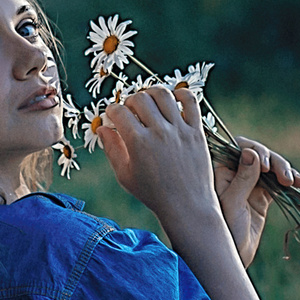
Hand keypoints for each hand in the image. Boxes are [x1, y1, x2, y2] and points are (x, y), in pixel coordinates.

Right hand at [93, 83, 220, 232]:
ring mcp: (180, 130)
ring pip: (163, 94)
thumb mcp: (125, 176)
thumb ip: (112, 149)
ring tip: (148, 101)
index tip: (112, 115)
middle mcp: (159, 132)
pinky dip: (180, 94)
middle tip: (129, 110)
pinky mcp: (197, 131)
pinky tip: (172, 99)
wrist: (187, 206)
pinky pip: (190, 101)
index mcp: (139, 143)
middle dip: (129, 100)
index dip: (111, 110)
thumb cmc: (153, 194)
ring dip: (151, 92)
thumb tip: (102, 129)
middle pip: (139, 98)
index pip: (119, 112)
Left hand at [216, 138, 299, 268]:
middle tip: (286, 178)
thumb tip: (251, 152)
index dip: (255, 150)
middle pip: (259, 155)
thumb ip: (242, 179)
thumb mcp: (233, 204)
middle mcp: (235, 174)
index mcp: (222, 172)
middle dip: (275, 162)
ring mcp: (250, 185)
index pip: (239, 148)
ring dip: (285, 170)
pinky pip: (277, 183)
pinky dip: (290, 181)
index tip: (265, 166)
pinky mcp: (262, 197)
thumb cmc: (225, 232)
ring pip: (271, 167)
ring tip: (295, 182)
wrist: (232, 258)